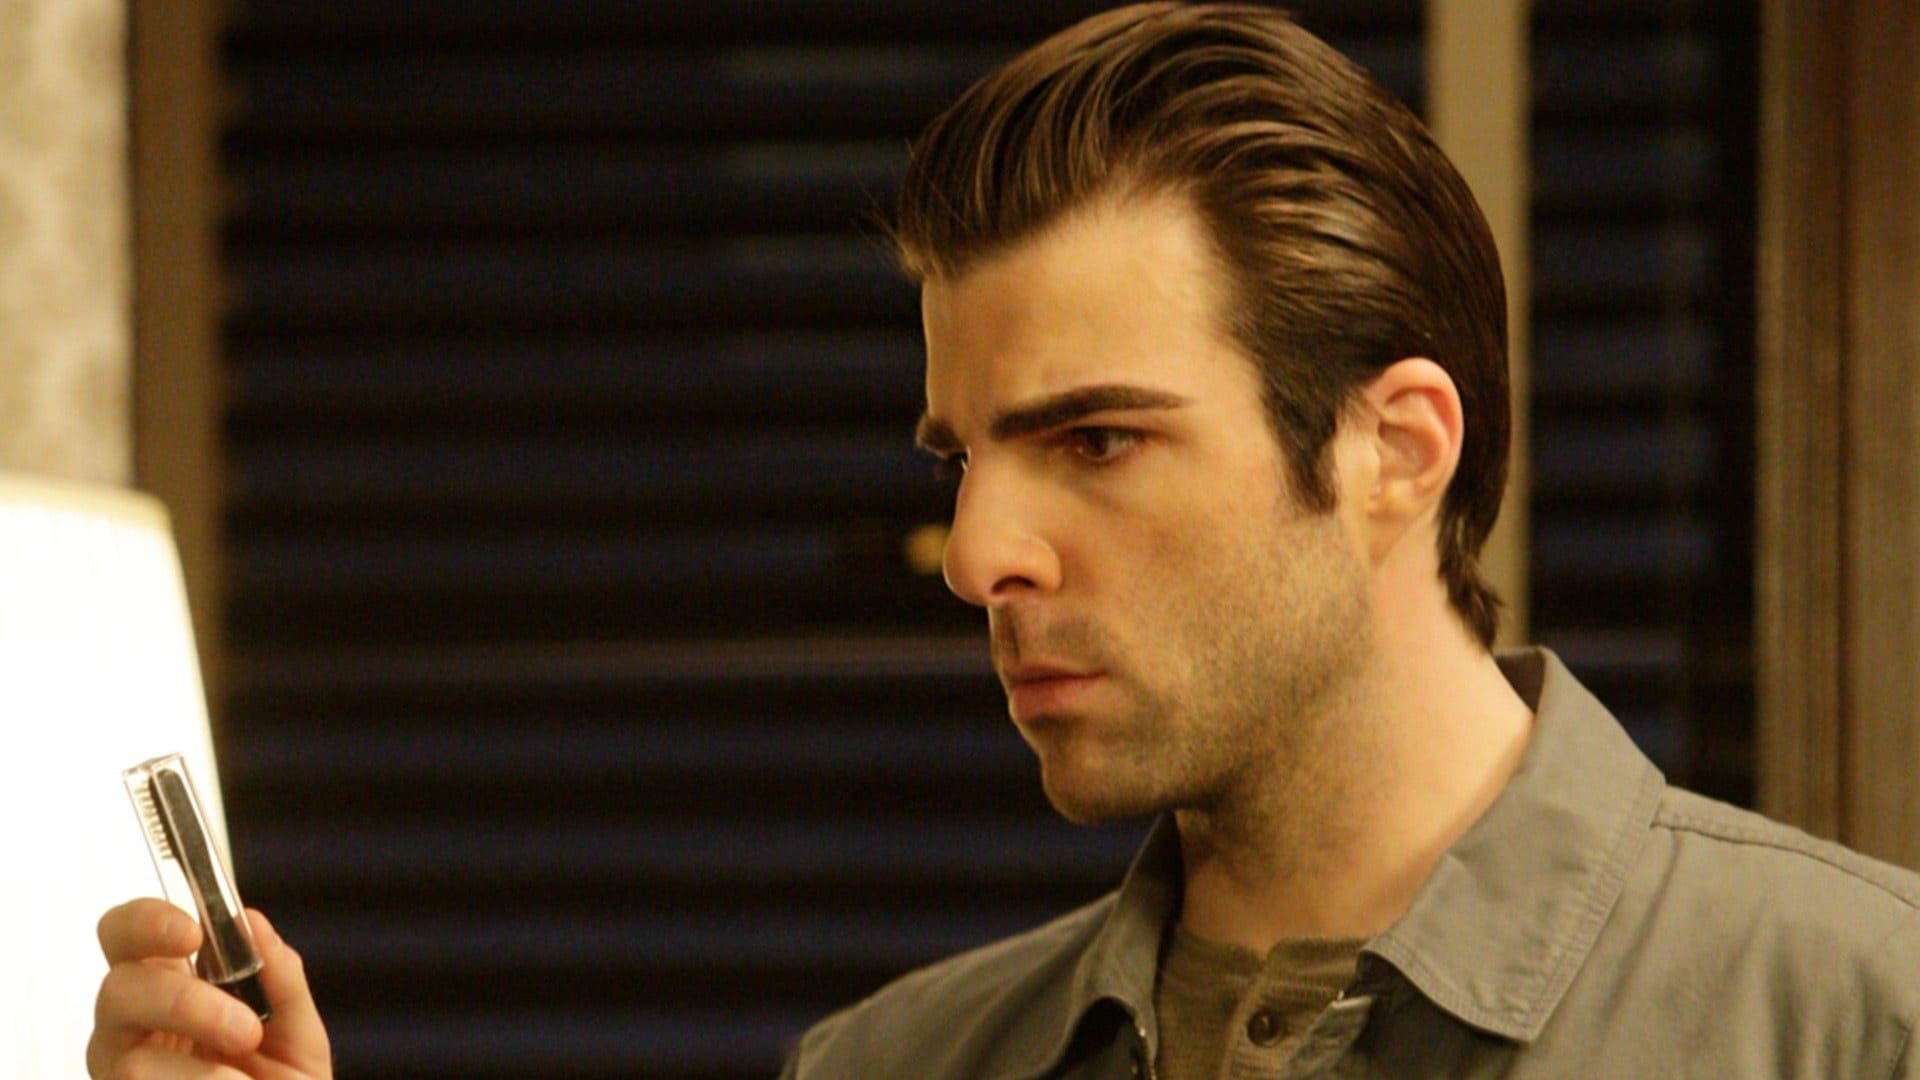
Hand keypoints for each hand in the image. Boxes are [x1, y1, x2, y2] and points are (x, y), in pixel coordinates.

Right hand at [89, 899, 331, 1078]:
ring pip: (132, 1061)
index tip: (193, 931)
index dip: (147, 922)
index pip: (127, 934)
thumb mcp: (298, 1035)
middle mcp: (132, 1030)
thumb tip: (252, 922)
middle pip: (118, 989)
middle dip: (183, 1001)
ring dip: (201, 1075)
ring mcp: (121, 1076)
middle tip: (245, 1028)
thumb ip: (281, 979)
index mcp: (171, 988)